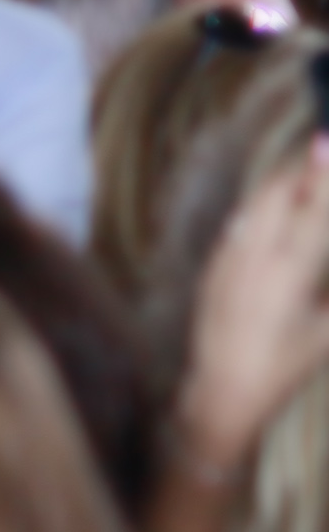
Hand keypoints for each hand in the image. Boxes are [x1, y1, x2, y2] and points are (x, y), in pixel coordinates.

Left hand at [177, 135, 328, 483]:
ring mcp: (228, 257)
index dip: (324, 176)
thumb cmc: (285, 365)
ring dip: (282, 185)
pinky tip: (278, 210)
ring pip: (255, 204)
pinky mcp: (213, 265)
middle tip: (325, 153)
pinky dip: (263, 208)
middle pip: (277, 192)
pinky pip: (240, 223)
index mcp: (290, 271)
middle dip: (302, 169)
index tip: (328, 141)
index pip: (313, 209)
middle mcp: (254, 256)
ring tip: (307, 175)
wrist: (221, 390)